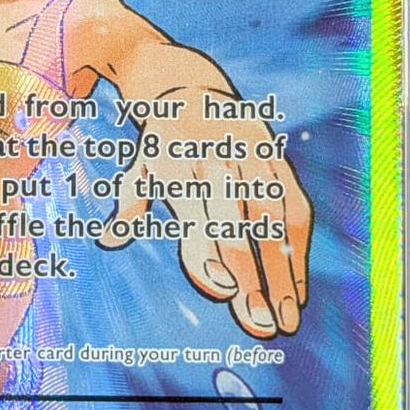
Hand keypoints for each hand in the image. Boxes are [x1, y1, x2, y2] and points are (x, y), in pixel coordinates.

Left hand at [98, 111, 311, 339]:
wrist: (190, 85)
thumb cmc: (161, 143)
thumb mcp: (139, 165)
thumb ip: (131, 203)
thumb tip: (109, 239)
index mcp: (174, 155)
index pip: (193, 210)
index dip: (206, 250)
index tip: (222, 292)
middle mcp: (216, 151)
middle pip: (237, 218)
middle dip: (251, 272)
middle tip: (259, 324)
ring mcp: (251, 152)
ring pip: (273, 216)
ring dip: (283, 271)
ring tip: (286, 320)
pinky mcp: (277, 156)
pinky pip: (295, 205)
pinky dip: (300, 249)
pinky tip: (297, 290)